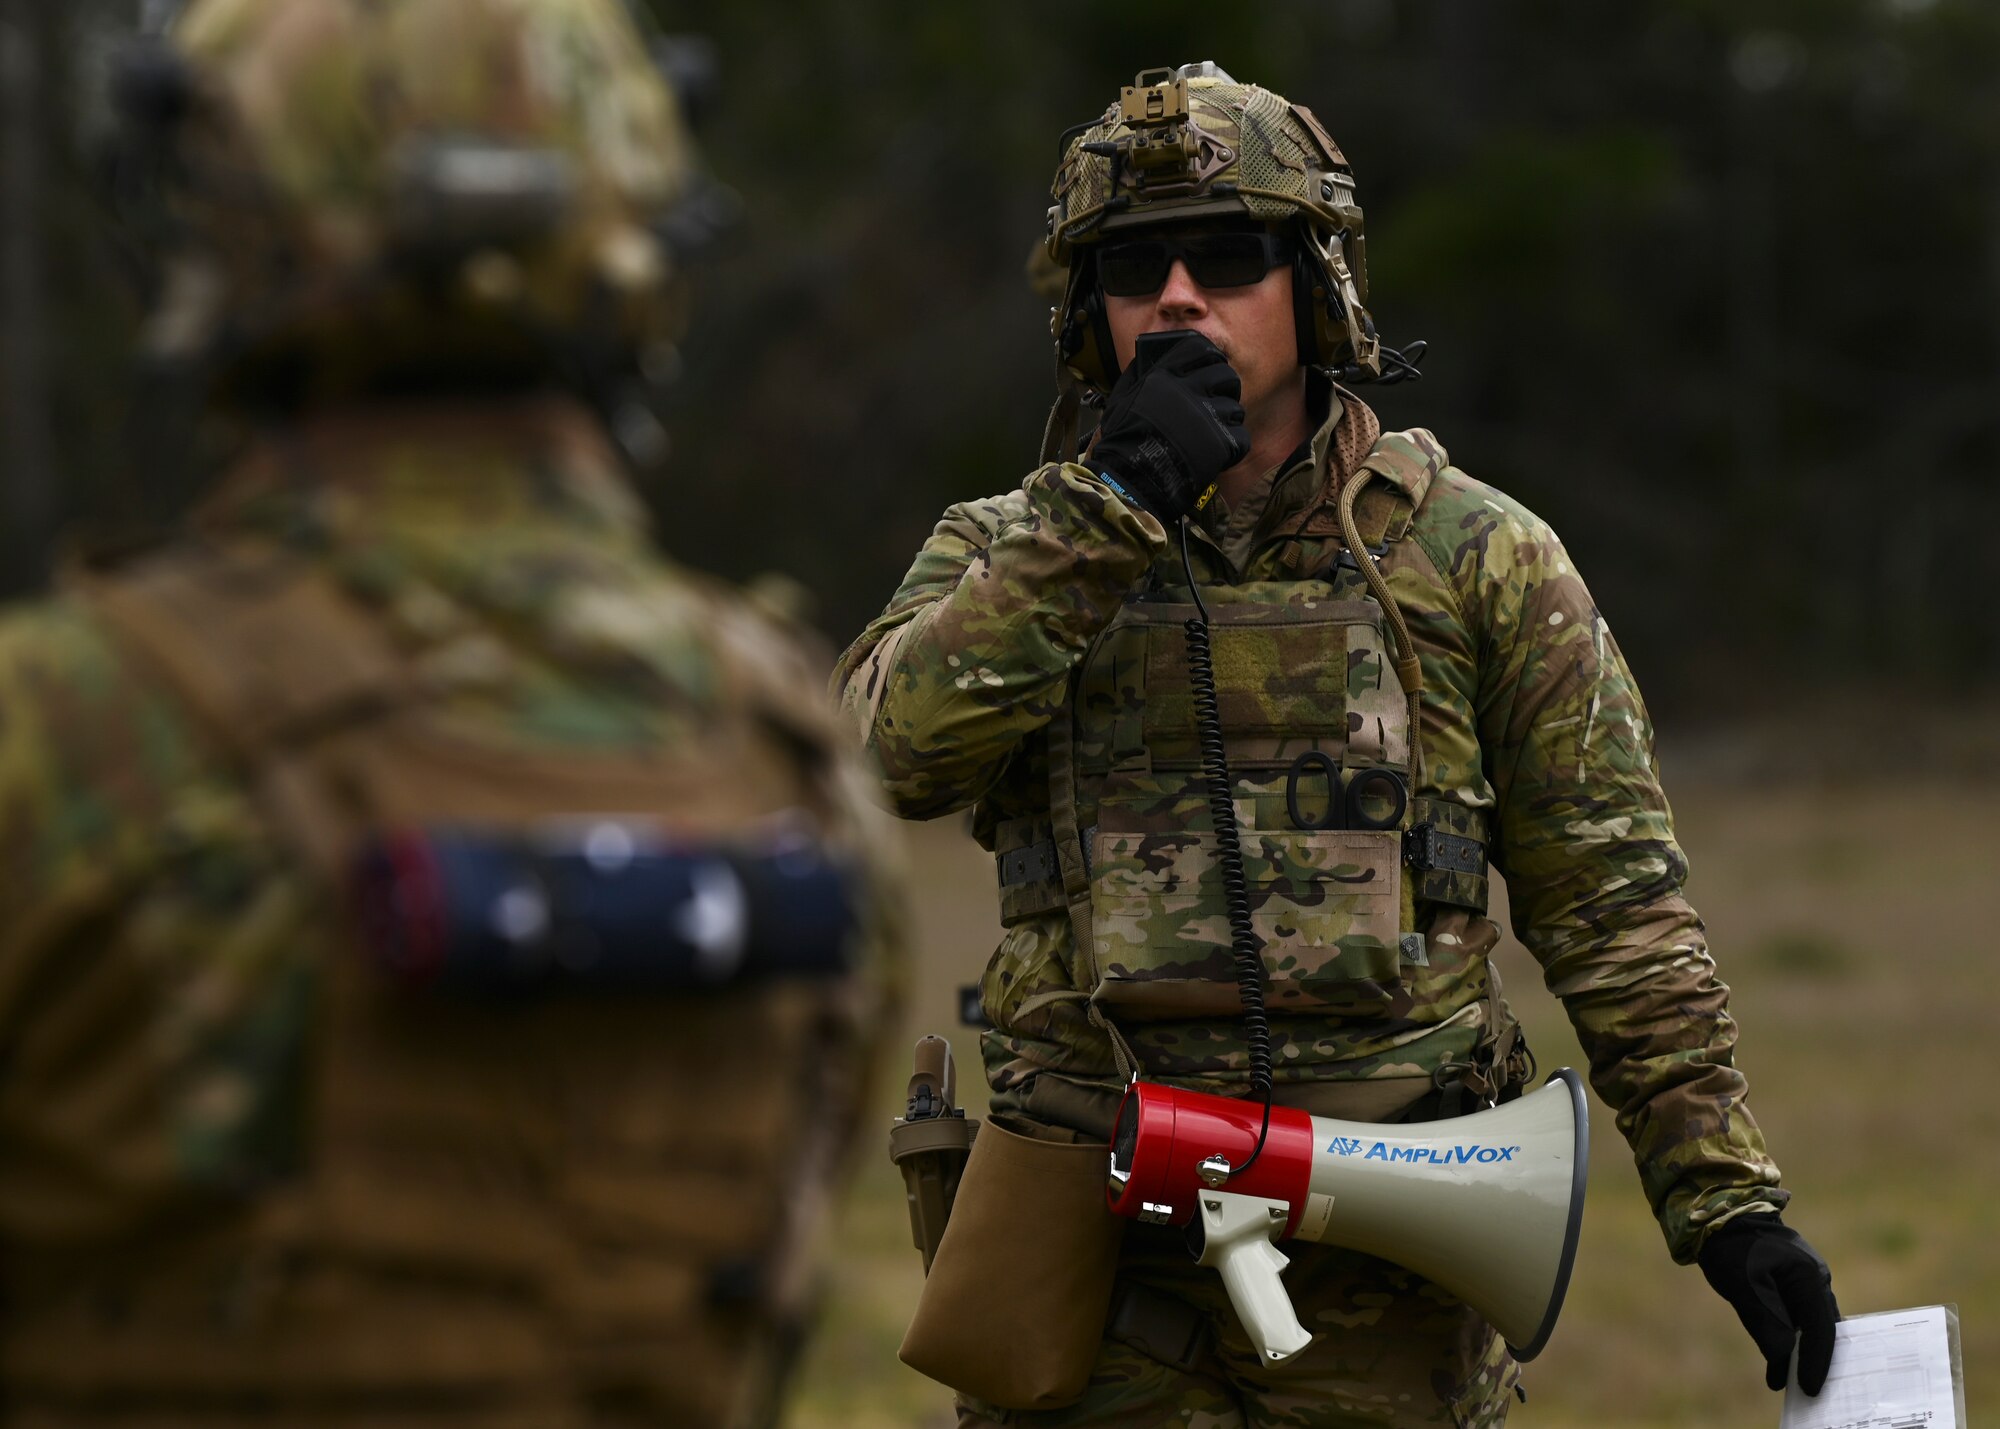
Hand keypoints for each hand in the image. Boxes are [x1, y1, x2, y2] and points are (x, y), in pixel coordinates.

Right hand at [1088, 331, 1249, 520]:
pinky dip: (1233, 446)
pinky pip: (1241, 436)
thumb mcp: (1121, 397)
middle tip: (1217, 398)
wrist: (1128, 478)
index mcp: (1165, 376)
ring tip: (1214, 430)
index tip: (1208, 365)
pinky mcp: (1219, 443)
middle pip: (1226, 374)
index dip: (1208, 355)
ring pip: (1235, 407)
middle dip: (1225, 385)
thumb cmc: (1121, 440)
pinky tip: (1219, 451)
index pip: (1199, 348)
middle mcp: (1188, 391)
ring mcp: (1206, 417)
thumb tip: (1148, 358)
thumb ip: (1137, 374)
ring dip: (1227, 419)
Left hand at [1698, 1213, 1839, 1393]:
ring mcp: (1804, 1282)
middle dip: (1814, 1362)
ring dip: (1800, 1354)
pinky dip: (1789, 1340)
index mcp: (1809, 1277)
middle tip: (1807, 1394)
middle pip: (1821, 1330)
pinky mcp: (1790, 1285)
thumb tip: (1785, 1358)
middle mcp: (1814, 1280)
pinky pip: (1796, 1319)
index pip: (1820, 1329)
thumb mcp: (1743, 1284)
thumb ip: (1765, 1320)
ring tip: (1789, 1384)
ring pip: (1809, 1326)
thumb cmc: (1731, 1245)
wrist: (1719, 1215)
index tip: (1811, 1390)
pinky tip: (1778, 1364)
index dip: (1817, 1362)